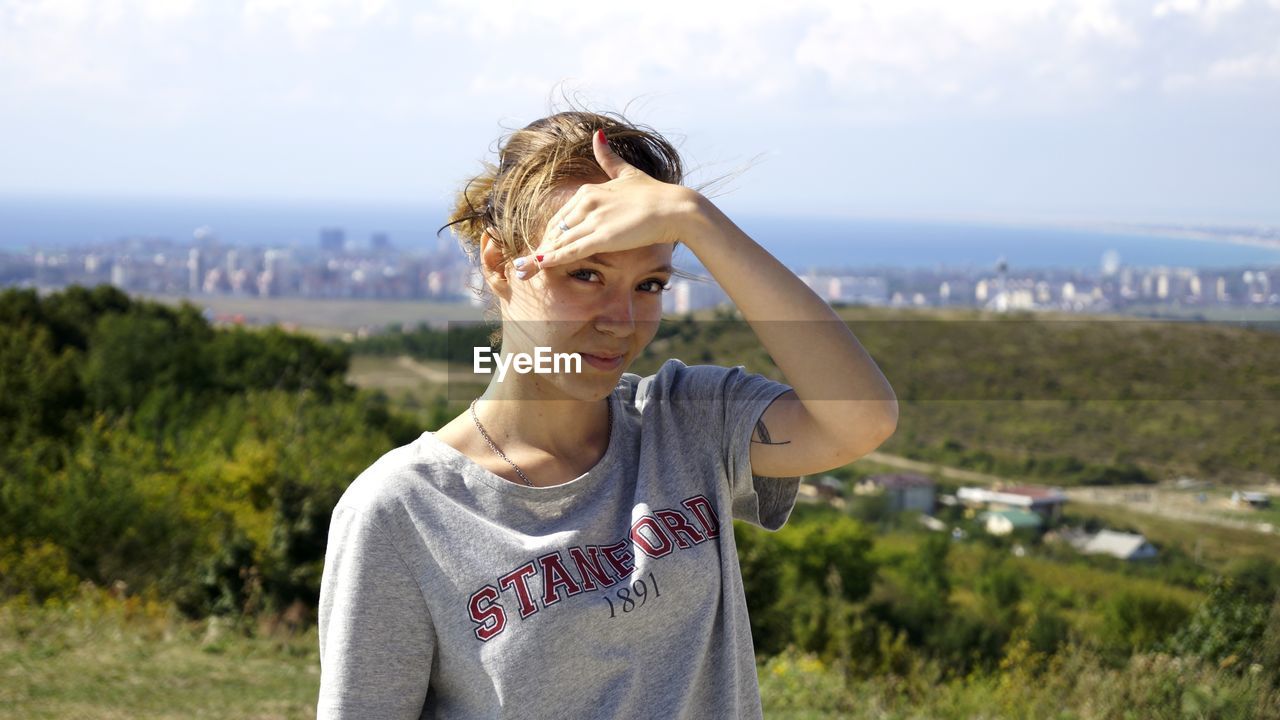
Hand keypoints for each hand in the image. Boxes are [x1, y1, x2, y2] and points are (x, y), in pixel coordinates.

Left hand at [525, 129, 697, 270]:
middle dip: (538, 250)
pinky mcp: (602, 236)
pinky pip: (571, 250)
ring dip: (538, 259)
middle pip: (555, 231)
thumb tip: (597, 135)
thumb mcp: (627, 172)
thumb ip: (608, 158)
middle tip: (521, 266)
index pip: (561, 218)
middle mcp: (586, 203)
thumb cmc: (655, 193)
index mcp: (589, 191)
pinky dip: (553, 259)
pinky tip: (539, 266)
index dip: (550, 236)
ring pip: (558, 242)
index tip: (540, 250)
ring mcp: (593, 219)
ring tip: (522, 273)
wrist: (675, 207)